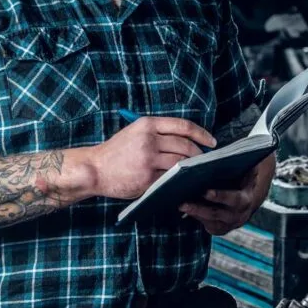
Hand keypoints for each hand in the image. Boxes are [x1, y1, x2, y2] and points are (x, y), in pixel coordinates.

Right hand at [90, 117, 216, 199]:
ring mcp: (148, 159)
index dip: (202, 134)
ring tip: (197, 171)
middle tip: (205, 160)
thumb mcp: (135, 132)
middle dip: (199, 154)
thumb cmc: (116, 151)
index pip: (183, 126)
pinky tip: (184, 182)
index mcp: (147, 124)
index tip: (212, 142)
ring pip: (181, 163)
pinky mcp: (147, 178)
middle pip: (186, 145)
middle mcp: (149, 140)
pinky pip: (170, 178)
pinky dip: (180, 181)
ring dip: (192, 168)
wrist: (95, 169)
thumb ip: (158, 132)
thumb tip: (188, 139)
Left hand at [180, 153, 274, 235]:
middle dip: (200, 208)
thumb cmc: (243, 181)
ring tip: (180, 205)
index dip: (220, 196)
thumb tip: (239, 153)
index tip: (206, 191)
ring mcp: (227, 224)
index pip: (234, 199)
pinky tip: (183, 209)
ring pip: (209, 221)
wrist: (247, 201)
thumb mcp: (248, 173)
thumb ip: (245, 165)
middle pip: (217, 214)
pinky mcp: (218, 228)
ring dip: (194, 213)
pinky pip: (205, 224)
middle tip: (184, 202)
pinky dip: (195, 217)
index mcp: (245, 199)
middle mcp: (238, 215)